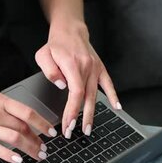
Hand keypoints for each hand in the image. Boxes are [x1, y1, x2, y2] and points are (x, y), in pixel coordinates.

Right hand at [0, 88, 57, 162]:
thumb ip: (1, 102)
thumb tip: (17, 111)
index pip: (27, 112)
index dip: (42, 123)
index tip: (50, 132)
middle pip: (23, 127)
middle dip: (37, 140)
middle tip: (44, 149)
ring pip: (14, 138)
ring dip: (29, 148)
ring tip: (36, 155)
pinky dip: (9, 155)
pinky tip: (17, 159)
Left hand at [35, 20, 119, 138]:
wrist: (70, 29)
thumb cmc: (56, 44)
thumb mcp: (43, 55)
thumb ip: (50, 72)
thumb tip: (61, 86)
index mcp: (72, 65)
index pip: (75, 93)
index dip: (72, 111)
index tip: (68, 124)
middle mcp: (87, 67)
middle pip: (85, 98)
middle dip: (80, 118)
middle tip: (75, 132)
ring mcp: (95, 68)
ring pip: (95, 95)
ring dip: (91, 114)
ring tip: (88, 129)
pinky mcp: (100, 68)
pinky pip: (109, 84)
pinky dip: (113, 96)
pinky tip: (118, 107)